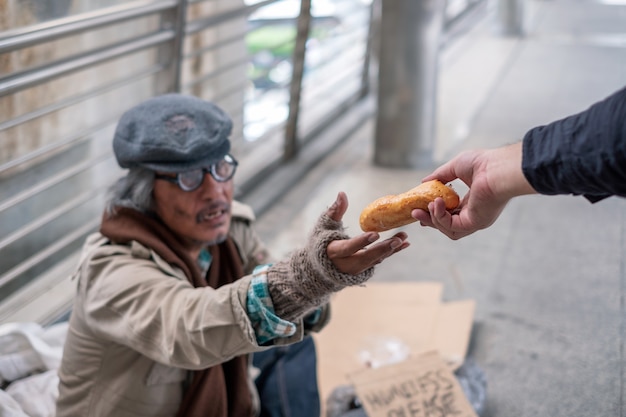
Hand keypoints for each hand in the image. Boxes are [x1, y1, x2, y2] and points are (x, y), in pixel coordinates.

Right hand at [267, 191, 409, 320]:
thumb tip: (342, 193)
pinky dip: (392, 252)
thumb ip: (334, 211)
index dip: (361, 242)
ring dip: (390, 250)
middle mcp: (346, 264)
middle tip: (397, 240)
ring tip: (403, 237)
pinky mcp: (364, 268)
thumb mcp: (325, 226)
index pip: (348, 248)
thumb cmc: (322, 241)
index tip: (375, 234)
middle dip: (382, 249)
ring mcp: (356, 268)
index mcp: (334, 252)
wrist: (320, 265)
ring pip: (375, 260)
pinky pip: (379, 260)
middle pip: (365, 258)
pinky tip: (404, 243)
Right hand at [411, 143, 534, 239]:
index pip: (451, 212)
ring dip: (432, 220)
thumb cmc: (484, 164)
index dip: (435, 212)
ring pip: (447, 229)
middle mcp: (474, 214)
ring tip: (423, 208)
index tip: (421, 209)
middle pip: (447, 224)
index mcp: (472, 202)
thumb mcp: (456, 166)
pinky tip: (435, 204)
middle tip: (415, 212)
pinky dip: (439, 217)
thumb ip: (440, 175)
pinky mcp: (473, 223)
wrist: (498, 168)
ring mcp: (474, 220)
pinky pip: (451, 226)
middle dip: (429, 219)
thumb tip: (423, 182)